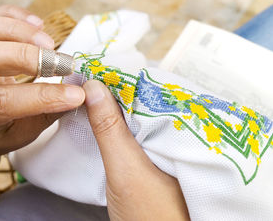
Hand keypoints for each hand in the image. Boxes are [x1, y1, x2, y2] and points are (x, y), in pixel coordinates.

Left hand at [0, 5, 84, 159]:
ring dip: (17, 30)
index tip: (75, 95)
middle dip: (24, 56)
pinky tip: (38, 24)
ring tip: (49, 42)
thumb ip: (46, 114)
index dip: (40, 96)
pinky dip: (13, 14)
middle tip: (60, 63)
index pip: (0, 102)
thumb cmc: (3, 132)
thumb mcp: (23, 134)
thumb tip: (77, 94)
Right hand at [83, 80, 188, 220]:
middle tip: (90, 75)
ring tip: (93, 92)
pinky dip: (122, 125)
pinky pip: (140, 133)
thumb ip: (110, 128)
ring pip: (142, 116)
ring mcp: (169, 148)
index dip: (123, 77)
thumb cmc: (150, 216)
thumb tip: (94, 87)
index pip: (153, 90)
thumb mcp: (126, 169)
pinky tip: (106, 120)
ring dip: (118, 106)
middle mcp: (180, 135)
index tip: (97, 66)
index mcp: (182, 131)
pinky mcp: (157, 161)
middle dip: (119, 89)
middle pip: (147, 101)